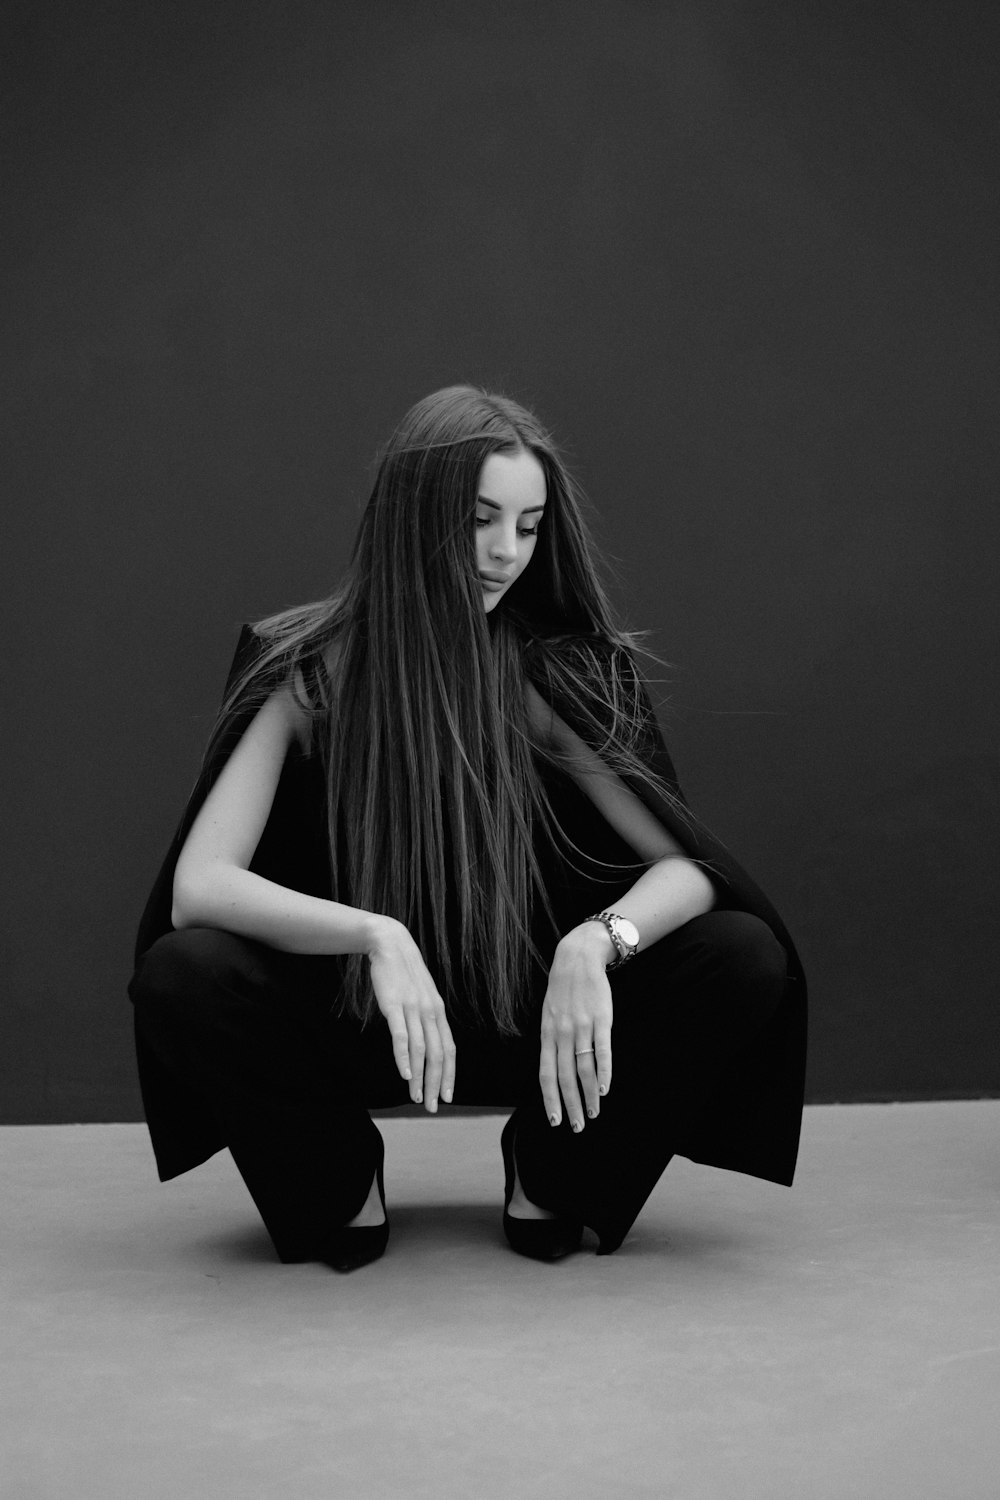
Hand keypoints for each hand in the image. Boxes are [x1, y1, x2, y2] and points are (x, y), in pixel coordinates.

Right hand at [367, 917, 456, 1112]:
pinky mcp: (395, 1005)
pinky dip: (404, 1057)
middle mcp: (431, 1012)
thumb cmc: (403, 974)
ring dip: (420, 1077)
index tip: (447, 1096)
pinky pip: (402, 1036)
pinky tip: (405, 1074)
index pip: (449, 1049)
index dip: (449, 1074)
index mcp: (438, 1012)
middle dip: (436, 1084)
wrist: (390, 944)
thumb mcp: (420, 996)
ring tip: (416, 1098)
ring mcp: (414, 1008)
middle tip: (432, 1106)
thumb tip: (424, 1043)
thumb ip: (424, 1018)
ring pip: (421, 1050)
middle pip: (438, 1055)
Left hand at [538, 924, 613, 1131]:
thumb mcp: (549, 1016)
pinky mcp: (601, 1020)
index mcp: (547, 1035)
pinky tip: (604, 1088)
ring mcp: (582, 1027)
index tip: (555, 1121)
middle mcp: (562, 1034)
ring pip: (584, 1069)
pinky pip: (602, 1051)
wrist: (577, 958)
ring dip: (589, 1095)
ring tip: (595, 1113)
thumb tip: (552, 1071)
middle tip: (578, 1127)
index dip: (550, 1099)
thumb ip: (551, 1042)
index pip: (546, 1074)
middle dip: (571, 1105)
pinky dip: (604, 1071)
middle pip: (565, 1077)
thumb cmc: (563, 991)